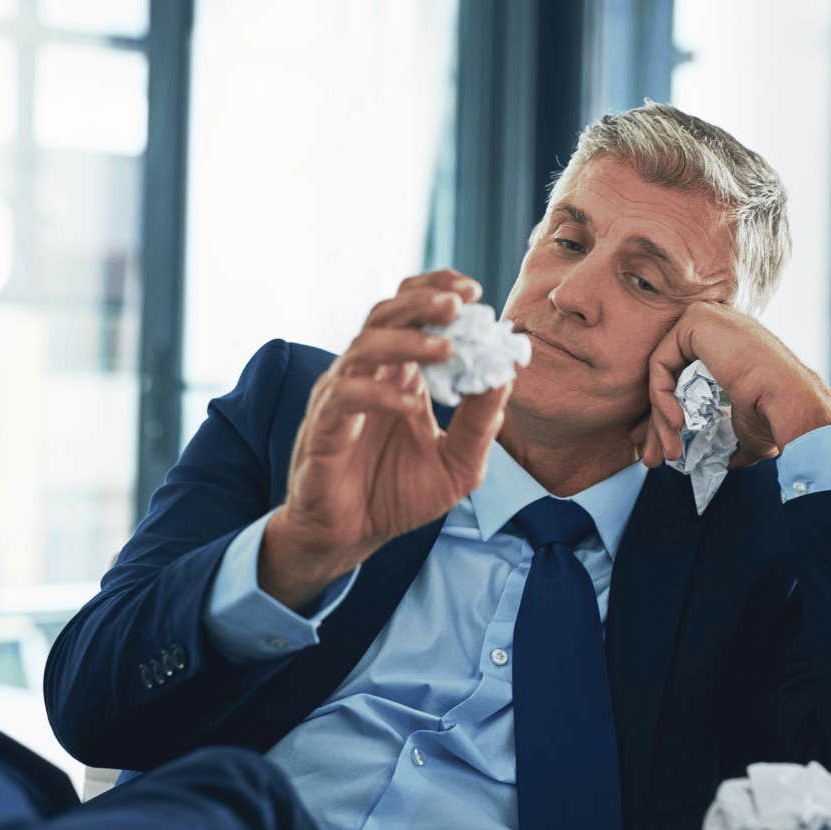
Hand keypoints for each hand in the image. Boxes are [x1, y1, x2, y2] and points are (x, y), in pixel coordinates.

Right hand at [261, 270, 511, 609]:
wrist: (351, 537)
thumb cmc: (397, 495)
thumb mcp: (458, 462)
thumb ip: (481, 423)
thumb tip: (506, 376)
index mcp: (399, 374)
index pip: (411, 312)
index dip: (438, 292)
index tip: (474, 293)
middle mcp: (368, 375)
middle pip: (386, 314)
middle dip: (423, 301)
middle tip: (459, 303)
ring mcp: (342, 397)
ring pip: (365, 346)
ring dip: (407, 340)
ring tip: (446, 347)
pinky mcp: (323, 428)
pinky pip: (346, 396)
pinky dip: (380, 394)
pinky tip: (412, 405)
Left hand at [632, 301, 830, 469]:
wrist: (790, 404)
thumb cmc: (774, 417)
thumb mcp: (743, 430)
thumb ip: (723, 436)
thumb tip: (715, 459)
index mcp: (728, 351)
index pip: (683, 382)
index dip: (666, 418)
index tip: (662, 451)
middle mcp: (717, 331)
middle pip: (670, 379)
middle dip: (656, 423)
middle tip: (652, 458)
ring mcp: (707, 320)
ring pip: (663, 375)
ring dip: (658, 418)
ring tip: (668, 451)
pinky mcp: (696, 320)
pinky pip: (661, 364)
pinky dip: (661, 396)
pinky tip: (677, 422)